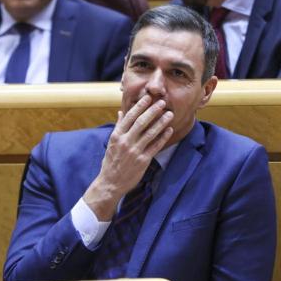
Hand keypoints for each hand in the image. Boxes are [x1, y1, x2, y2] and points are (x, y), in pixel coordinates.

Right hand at [83, 95, 172, 219]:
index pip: (129, 117)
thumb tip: (120, 112)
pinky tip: (169, 130)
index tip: (148, 98)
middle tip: (162, 102)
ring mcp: (134, 151)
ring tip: (169, 114)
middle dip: (153, 111)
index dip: (139, 106)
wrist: (111, 183)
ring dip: (161, 122)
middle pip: (141, 122)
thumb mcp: (111, 143)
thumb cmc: (111, 161)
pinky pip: (155, 146)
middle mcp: (125, 141)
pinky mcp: (142, 161)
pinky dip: (163, 137)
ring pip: (150, 133)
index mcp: (117, 135)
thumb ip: (118, 127)